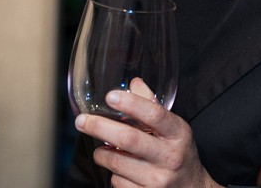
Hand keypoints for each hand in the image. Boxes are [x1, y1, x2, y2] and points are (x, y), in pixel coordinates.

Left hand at [74, 78, 223, 187]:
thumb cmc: (179, 153)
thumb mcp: (174, 129)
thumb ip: (153, 106)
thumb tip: (134, 84)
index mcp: (178, 133)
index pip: (155, 114)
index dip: (131, 104)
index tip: (110, 96)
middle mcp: (170, 157)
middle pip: (129, 139)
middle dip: (100, 127)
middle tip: (81, 121)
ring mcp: (158, 180)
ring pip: (116, 162)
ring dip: (102, 153)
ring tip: (103, 148)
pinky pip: (117, 182)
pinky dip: (112, 173)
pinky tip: (121, 169)